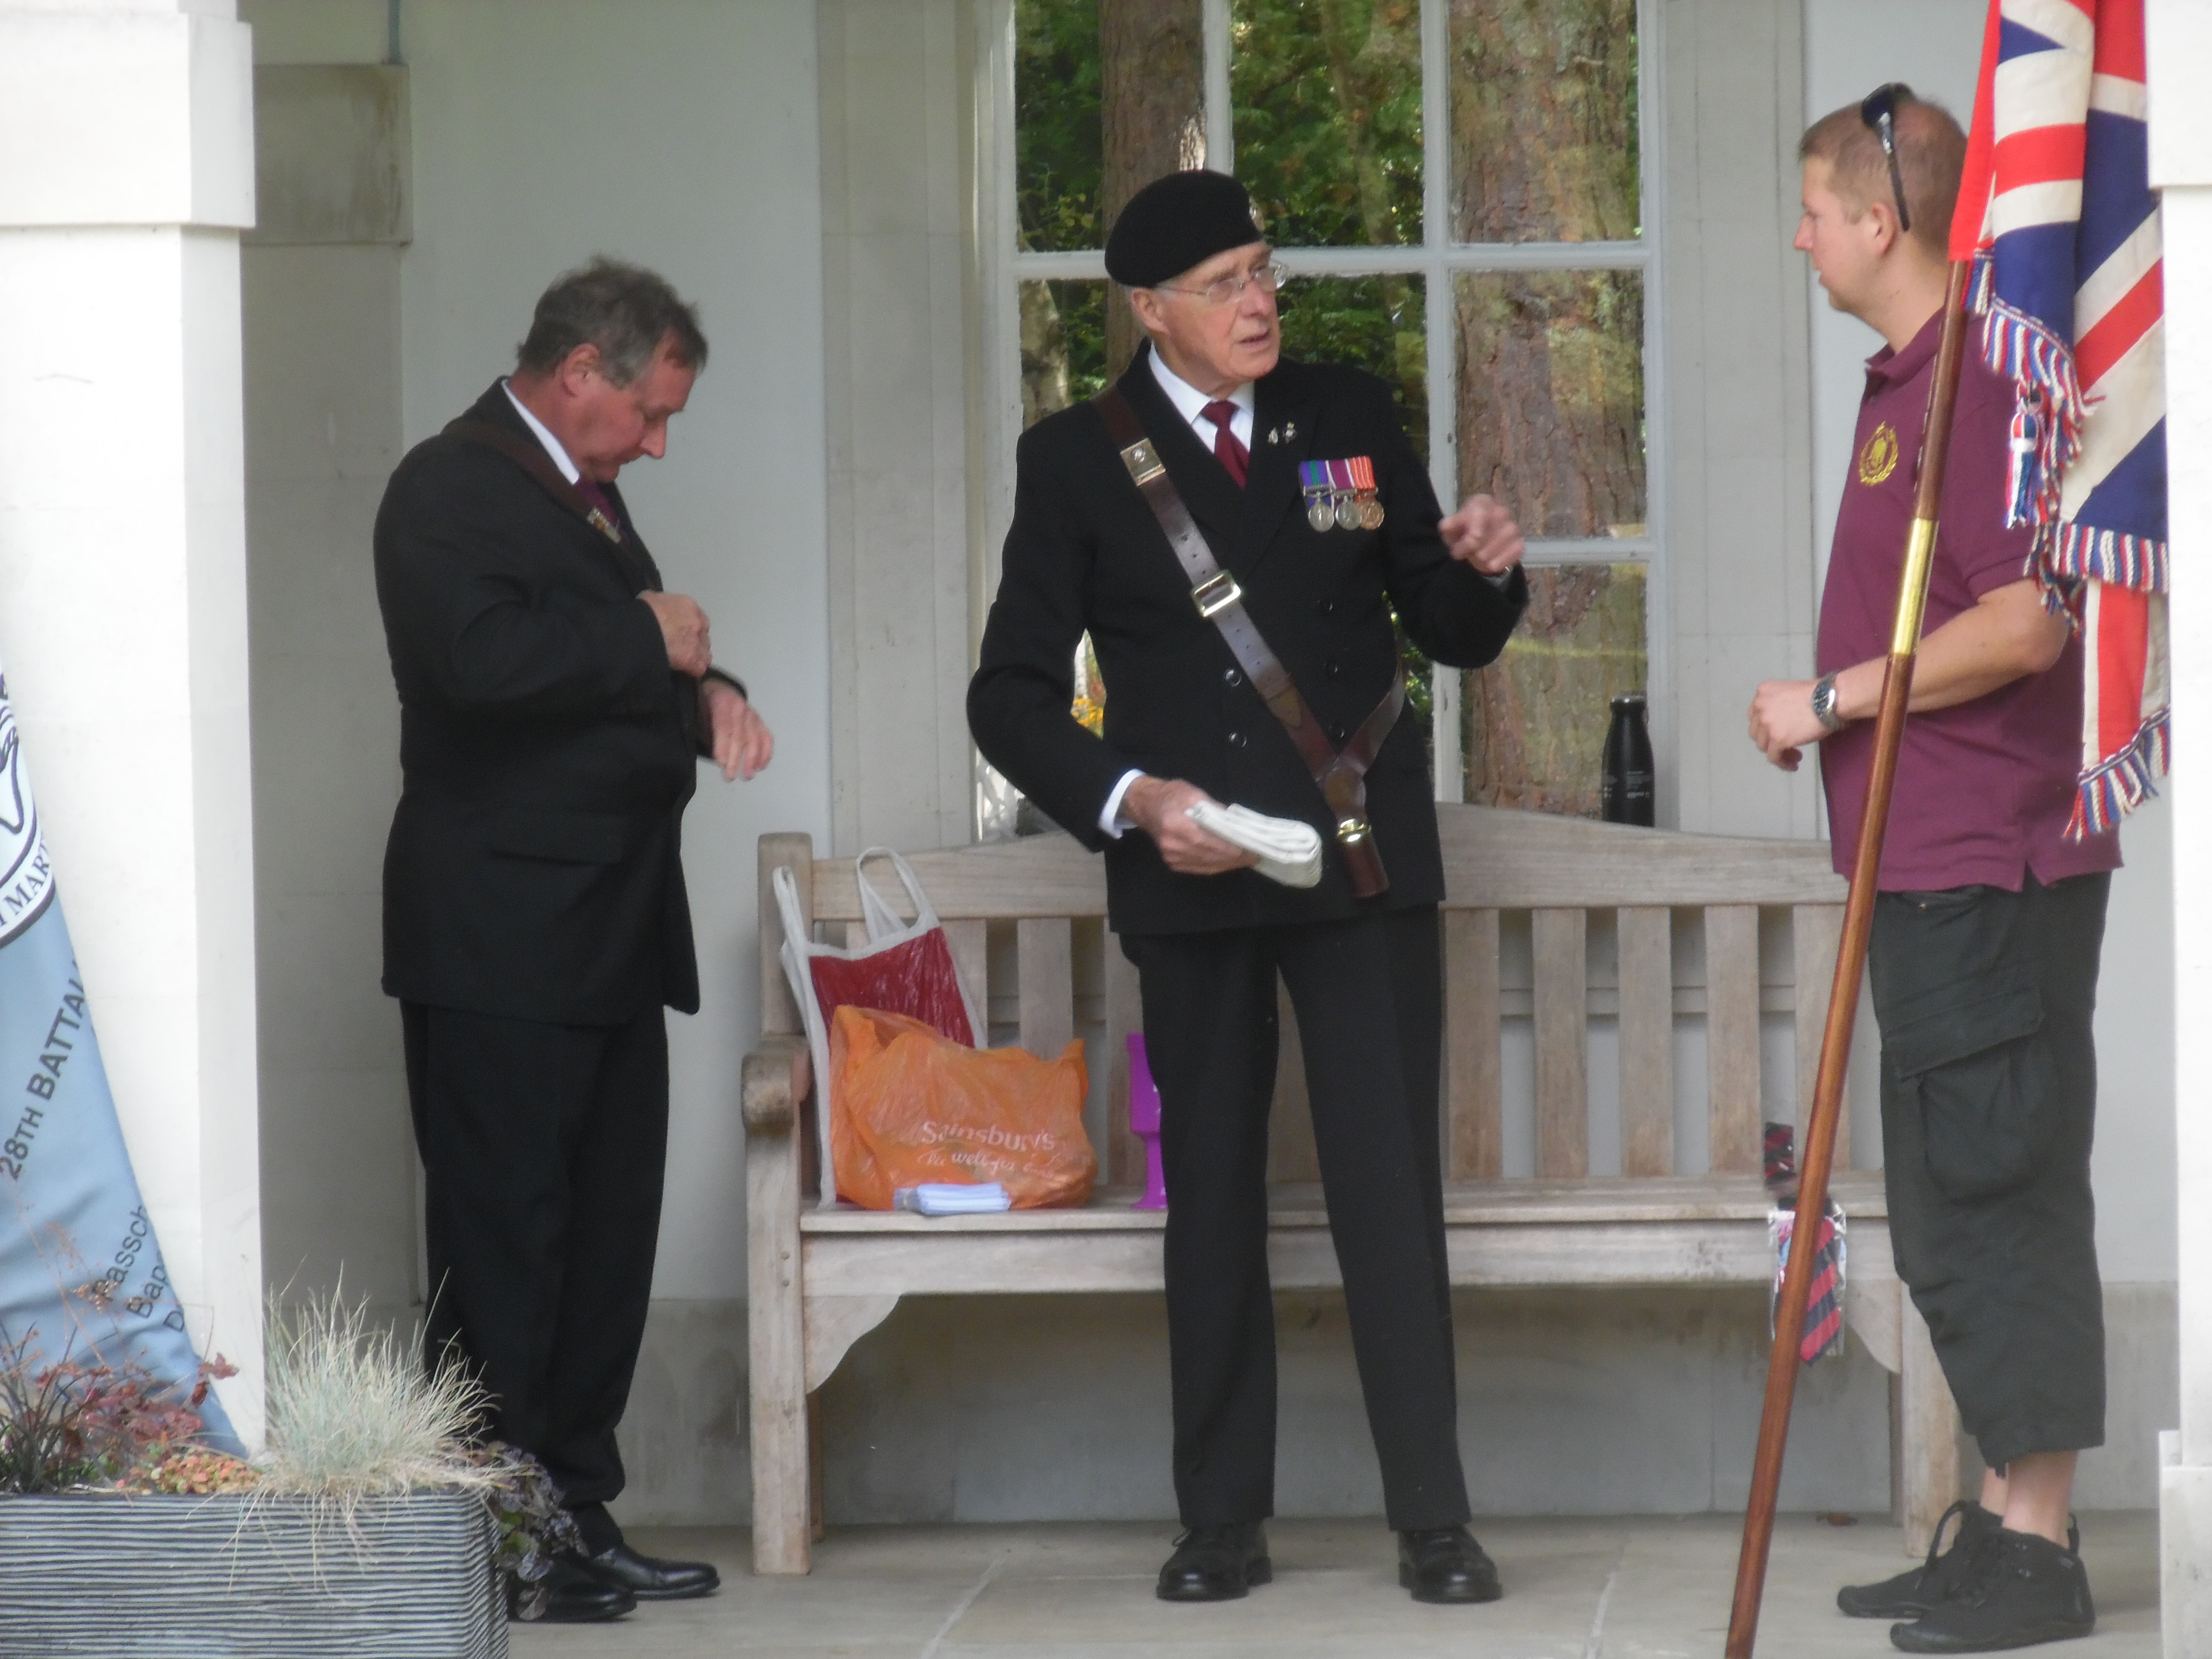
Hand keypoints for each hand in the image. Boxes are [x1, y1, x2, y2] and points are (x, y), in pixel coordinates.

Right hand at [641, 591, 711, 677]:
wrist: (638, 629)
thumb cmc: (641, 612)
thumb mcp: (649, 598)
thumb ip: (660, 604)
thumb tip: (656, 609)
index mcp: (688, 606)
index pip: (697, 617)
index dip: (689, 627)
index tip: (680, 632)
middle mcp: (697, 623)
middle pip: (702, 635)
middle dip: (694, 641)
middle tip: (680, 647)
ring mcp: (697, 642)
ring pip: (704, 652)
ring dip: (696, 657)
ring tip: (682, 662)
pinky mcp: (692, 659)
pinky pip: (699, 668)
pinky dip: (693, 670)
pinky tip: (684, 670)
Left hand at [702, 679, 774, 780]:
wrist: (718, 690)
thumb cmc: (704, 707)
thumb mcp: (698, 715)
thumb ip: (706, 733)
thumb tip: (717, 758)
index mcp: (722, 703)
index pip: (724, 727)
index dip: (723, 746)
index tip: (721, 764)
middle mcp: (740, 708)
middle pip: (740, 736)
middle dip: (736, 758)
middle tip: (730, 777)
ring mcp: (753, 715)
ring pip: (756, 739)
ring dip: (753, 759)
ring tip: (747, 776)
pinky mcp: (760, 722)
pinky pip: (767, 738)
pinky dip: (766, 753)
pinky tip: (760, 767)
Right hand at [1122, 776, 1258, 875]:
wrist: (1146, 805)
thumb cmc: (1171, 795)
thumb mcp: (1194, 794)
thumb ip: (1215, 810)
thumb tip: (1236, 824)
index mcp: (1176, 824)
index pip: (1209, 841)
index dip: (1231, 848)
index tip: (1251, 849)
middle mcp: (1172, 844)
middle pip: (1210, 857)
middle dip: (1235, 858)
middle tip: (1254, 856)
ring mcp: (1171, 856)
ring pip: (1207, 866)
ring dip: (1228, 864)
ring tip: (1246, 860)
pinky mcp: (1172, 863)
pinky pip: (1200, 868)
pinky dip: (1216, 866)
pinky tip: (1229, 862)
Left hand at [1439, 494, 1524, 574]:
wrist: (1475, 548)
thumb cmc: (1462, 534)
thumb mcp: (1449, 530)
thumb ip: (1449, 526)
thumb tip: (1448, 525)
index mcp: (1482, 503)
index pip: (1481, 510)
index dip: (1476, 527)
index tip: (1469, 541)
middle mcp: (1500, 511)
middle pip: (1494, 524)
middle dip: (1476, 544)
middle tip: (1464, 554)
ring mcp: (1512, 526)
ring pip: (1504, 539)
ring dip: (1487, 554)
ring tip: (1476, 559)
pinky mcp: (1519, 543)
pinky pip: (1516, 550)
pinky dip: (1502, 560)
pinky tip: (1490, 565)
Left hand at [1748, 678, 1825, 770]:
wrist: (1829, 700)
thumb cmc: (1818, 694)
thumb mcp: (1790, 691)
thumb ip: (1779, 704)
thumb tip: (1782, 721)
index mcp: (1763, 692)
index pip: (1755, 715)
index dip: (1765, 727)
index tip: (1777, 732)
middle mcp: (1760, 707)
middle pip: (1757, 731)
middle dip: (1769, 740)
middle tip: (1785, 745)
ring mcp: (1767, 724)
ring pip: (1763, 746)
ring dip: (1777, 752)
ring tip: (1794, 755)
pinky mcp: (1777, 739)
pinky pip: (1774, 757)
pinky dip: (1783, 763)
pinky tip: (1793, 764)